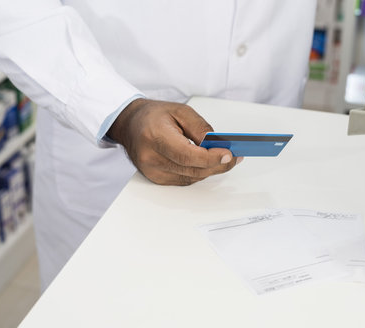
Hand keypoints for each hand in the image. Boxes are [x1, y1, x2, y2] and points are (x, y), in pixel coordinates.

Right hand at [107, 98, 240, 184]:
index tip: (228, 154)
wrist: (130, 125)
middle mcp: (150, 157)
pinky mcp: (155, 178)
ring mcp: (152, 171)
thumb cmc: (154, 116)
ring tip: (225, 159)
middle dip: (217, 165)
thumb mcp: (181, 111)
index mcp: (155, 136)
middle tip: (234, 158)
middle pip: (192, 170)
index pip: (187, 155)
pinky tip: (207, 164)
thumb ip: (201, 128)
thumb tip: (218, 145)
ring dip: (210, 170)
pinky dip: (198, 173)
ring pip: (191, 178)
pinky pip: (184, 180)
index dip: (210, 158)